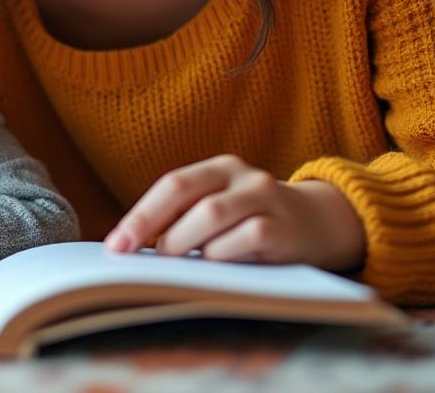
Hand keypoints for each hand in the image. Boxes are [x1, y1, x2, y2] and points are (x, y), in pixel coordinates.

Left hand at [103, 154, 365, 271]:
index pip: (171, 186)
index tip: (115, 246)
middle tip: (136, 258)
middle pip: (186, 194)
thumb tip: (133, 248)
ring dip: (186, 242)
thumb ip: (185, 221)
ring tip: (175, 264)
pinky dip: (223, 254)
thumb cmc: (253, 224)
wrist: (320, 225)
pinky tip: (215, 266)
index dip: (140, 215)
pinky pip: (246, 237)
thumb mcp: (222, 211)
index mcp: (219, 168)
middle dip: (153, 227)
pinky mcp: (284, 227)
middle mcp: (242, 176)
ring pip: (212, 214)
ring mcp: (266, 197)